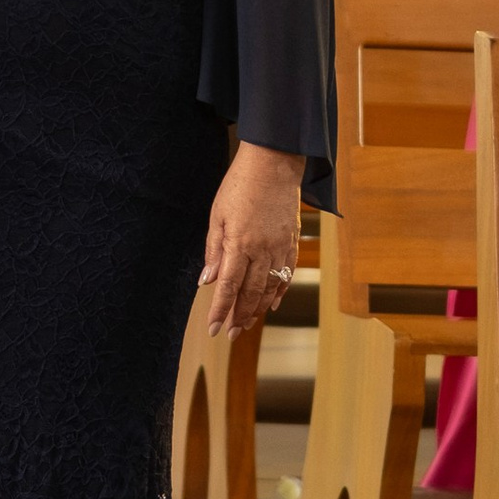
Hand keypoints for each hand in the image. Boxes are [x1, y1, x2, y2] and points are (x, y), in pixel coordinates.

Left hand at [198, 142, 306, 338]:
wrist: (274, 164)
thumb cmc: (239, 186)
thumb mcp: (217, 215)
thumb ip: (213, 250)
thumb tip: (206, 280)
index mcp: (239, 243)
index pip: (227, 286)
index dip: (220, 310)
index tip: (214, 329)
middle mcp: (262, 250)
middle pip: (250, 292)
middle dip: (239, 316)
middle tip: (231, 334)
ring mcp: (280, 247)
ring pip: (270, 287)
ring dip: (258, 309)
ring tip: (247, 324)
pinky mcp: (292, 241)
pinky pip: (287, 273)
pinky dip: (279, 291)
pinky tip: (272, 304)